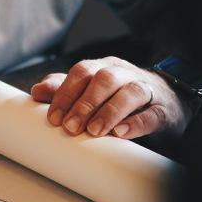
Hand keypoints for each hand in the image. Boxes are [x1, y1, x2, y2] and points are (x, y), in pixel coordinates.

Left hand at [30, 56, 190, 139]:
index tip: (53, 118)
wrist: (165, 103)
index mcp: (104, 68)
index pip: (82, 72)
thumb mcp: (90, 91)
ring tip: (94, 131)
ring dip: (109, 111)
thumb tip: (36, 91)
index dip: (65, 93)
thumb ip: (64, 90)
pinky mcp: (163, 110)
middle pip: (104, 79)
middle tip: (70, 127)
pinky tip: (121, 133)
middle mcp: (125, 74)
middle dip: (84, 104)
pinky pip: (152, 114)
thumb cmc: (118, 97)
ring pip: (130, 92)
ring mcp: (147, 90)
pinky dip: (136, 123)